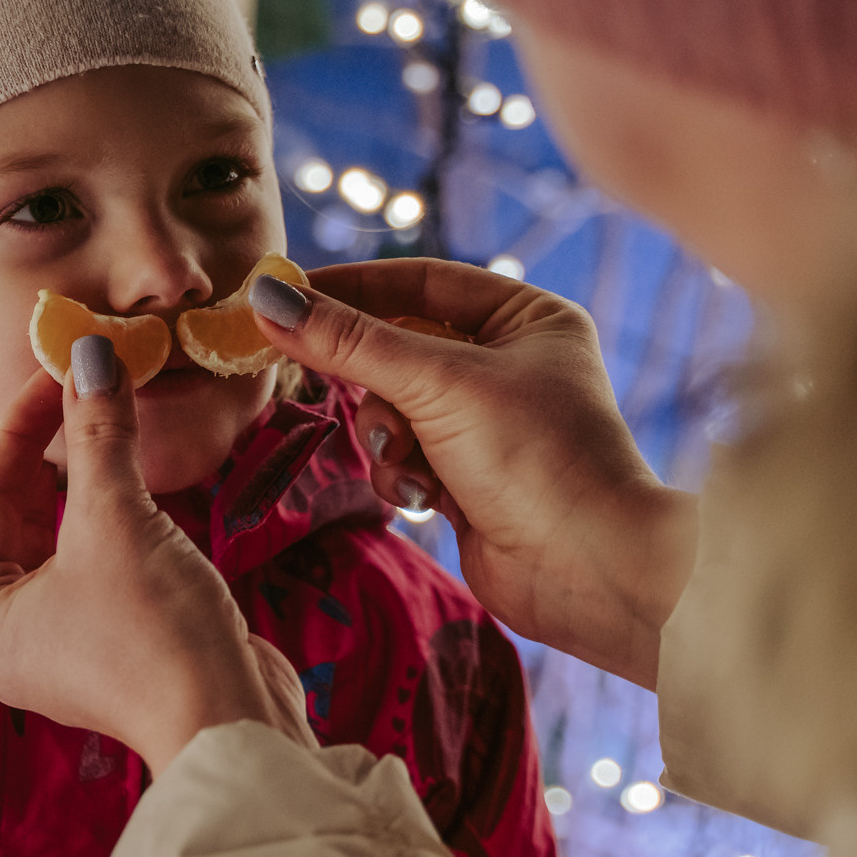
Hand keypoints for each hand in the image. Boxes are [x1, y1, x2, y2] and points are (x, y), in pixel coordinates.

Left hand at [0, 345, 313, 773]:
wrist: (230, 723)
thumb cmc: (155, 633)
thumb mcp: (118, 519)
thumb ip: (97, 435)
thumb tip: (91, 354)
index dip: (18, 425)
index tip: (56, 369)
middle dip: (19, 454)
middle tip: (45, 395)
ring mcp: (45, 644)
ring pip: (30, 540)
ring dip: (54, 482)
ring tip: (75, 425)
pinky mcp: (95, 644)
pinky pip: (70, 562)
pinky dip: (83, 517)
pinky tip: (107, 481)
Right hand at [249, 260, 696, 687]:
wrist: (588, 575)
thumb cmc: (536, 458)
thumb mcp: (438, 384)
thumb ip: (349, 342)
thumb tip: (267, 297)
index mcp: (527, 319)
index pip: (421, 281)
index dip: (354, 288)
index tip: (287, 296)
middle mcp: (511, 366)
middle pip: (399, 349)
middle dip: (372, 382)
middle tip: (320, 379)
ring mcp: (489, 426)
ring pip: (393, 410)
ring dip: (385, 438)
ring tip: (404, 462)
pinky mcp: (469, 480)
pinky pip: (405, 459)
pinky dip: (402, 476)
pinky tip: (425, 500)